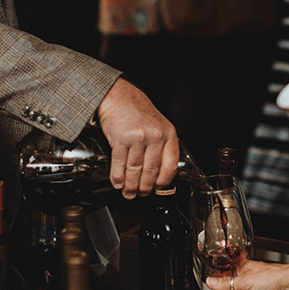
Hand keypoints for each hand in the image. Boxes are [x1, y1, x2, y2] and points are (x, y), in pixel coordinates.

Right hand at [96, 77, 178, 197]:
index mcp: (168, 134)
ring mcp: (138, 138)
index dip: (163, 182)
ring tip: (128, 192)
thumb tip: (159, 172)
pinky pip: (120, 164)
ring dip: (130, 186)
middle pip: (151, 171)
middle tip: (141, 194)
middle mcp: (155, 136)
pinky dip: (118, 177)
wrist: (117, 95)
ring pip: (135, 170)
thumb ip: (161, 145)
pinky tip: (118, 183)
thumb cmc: (137, 110)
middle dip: (145, 188)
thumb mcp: (158, 124)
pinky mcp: (121, 139)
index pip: (170, 165)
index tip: (158, 188)